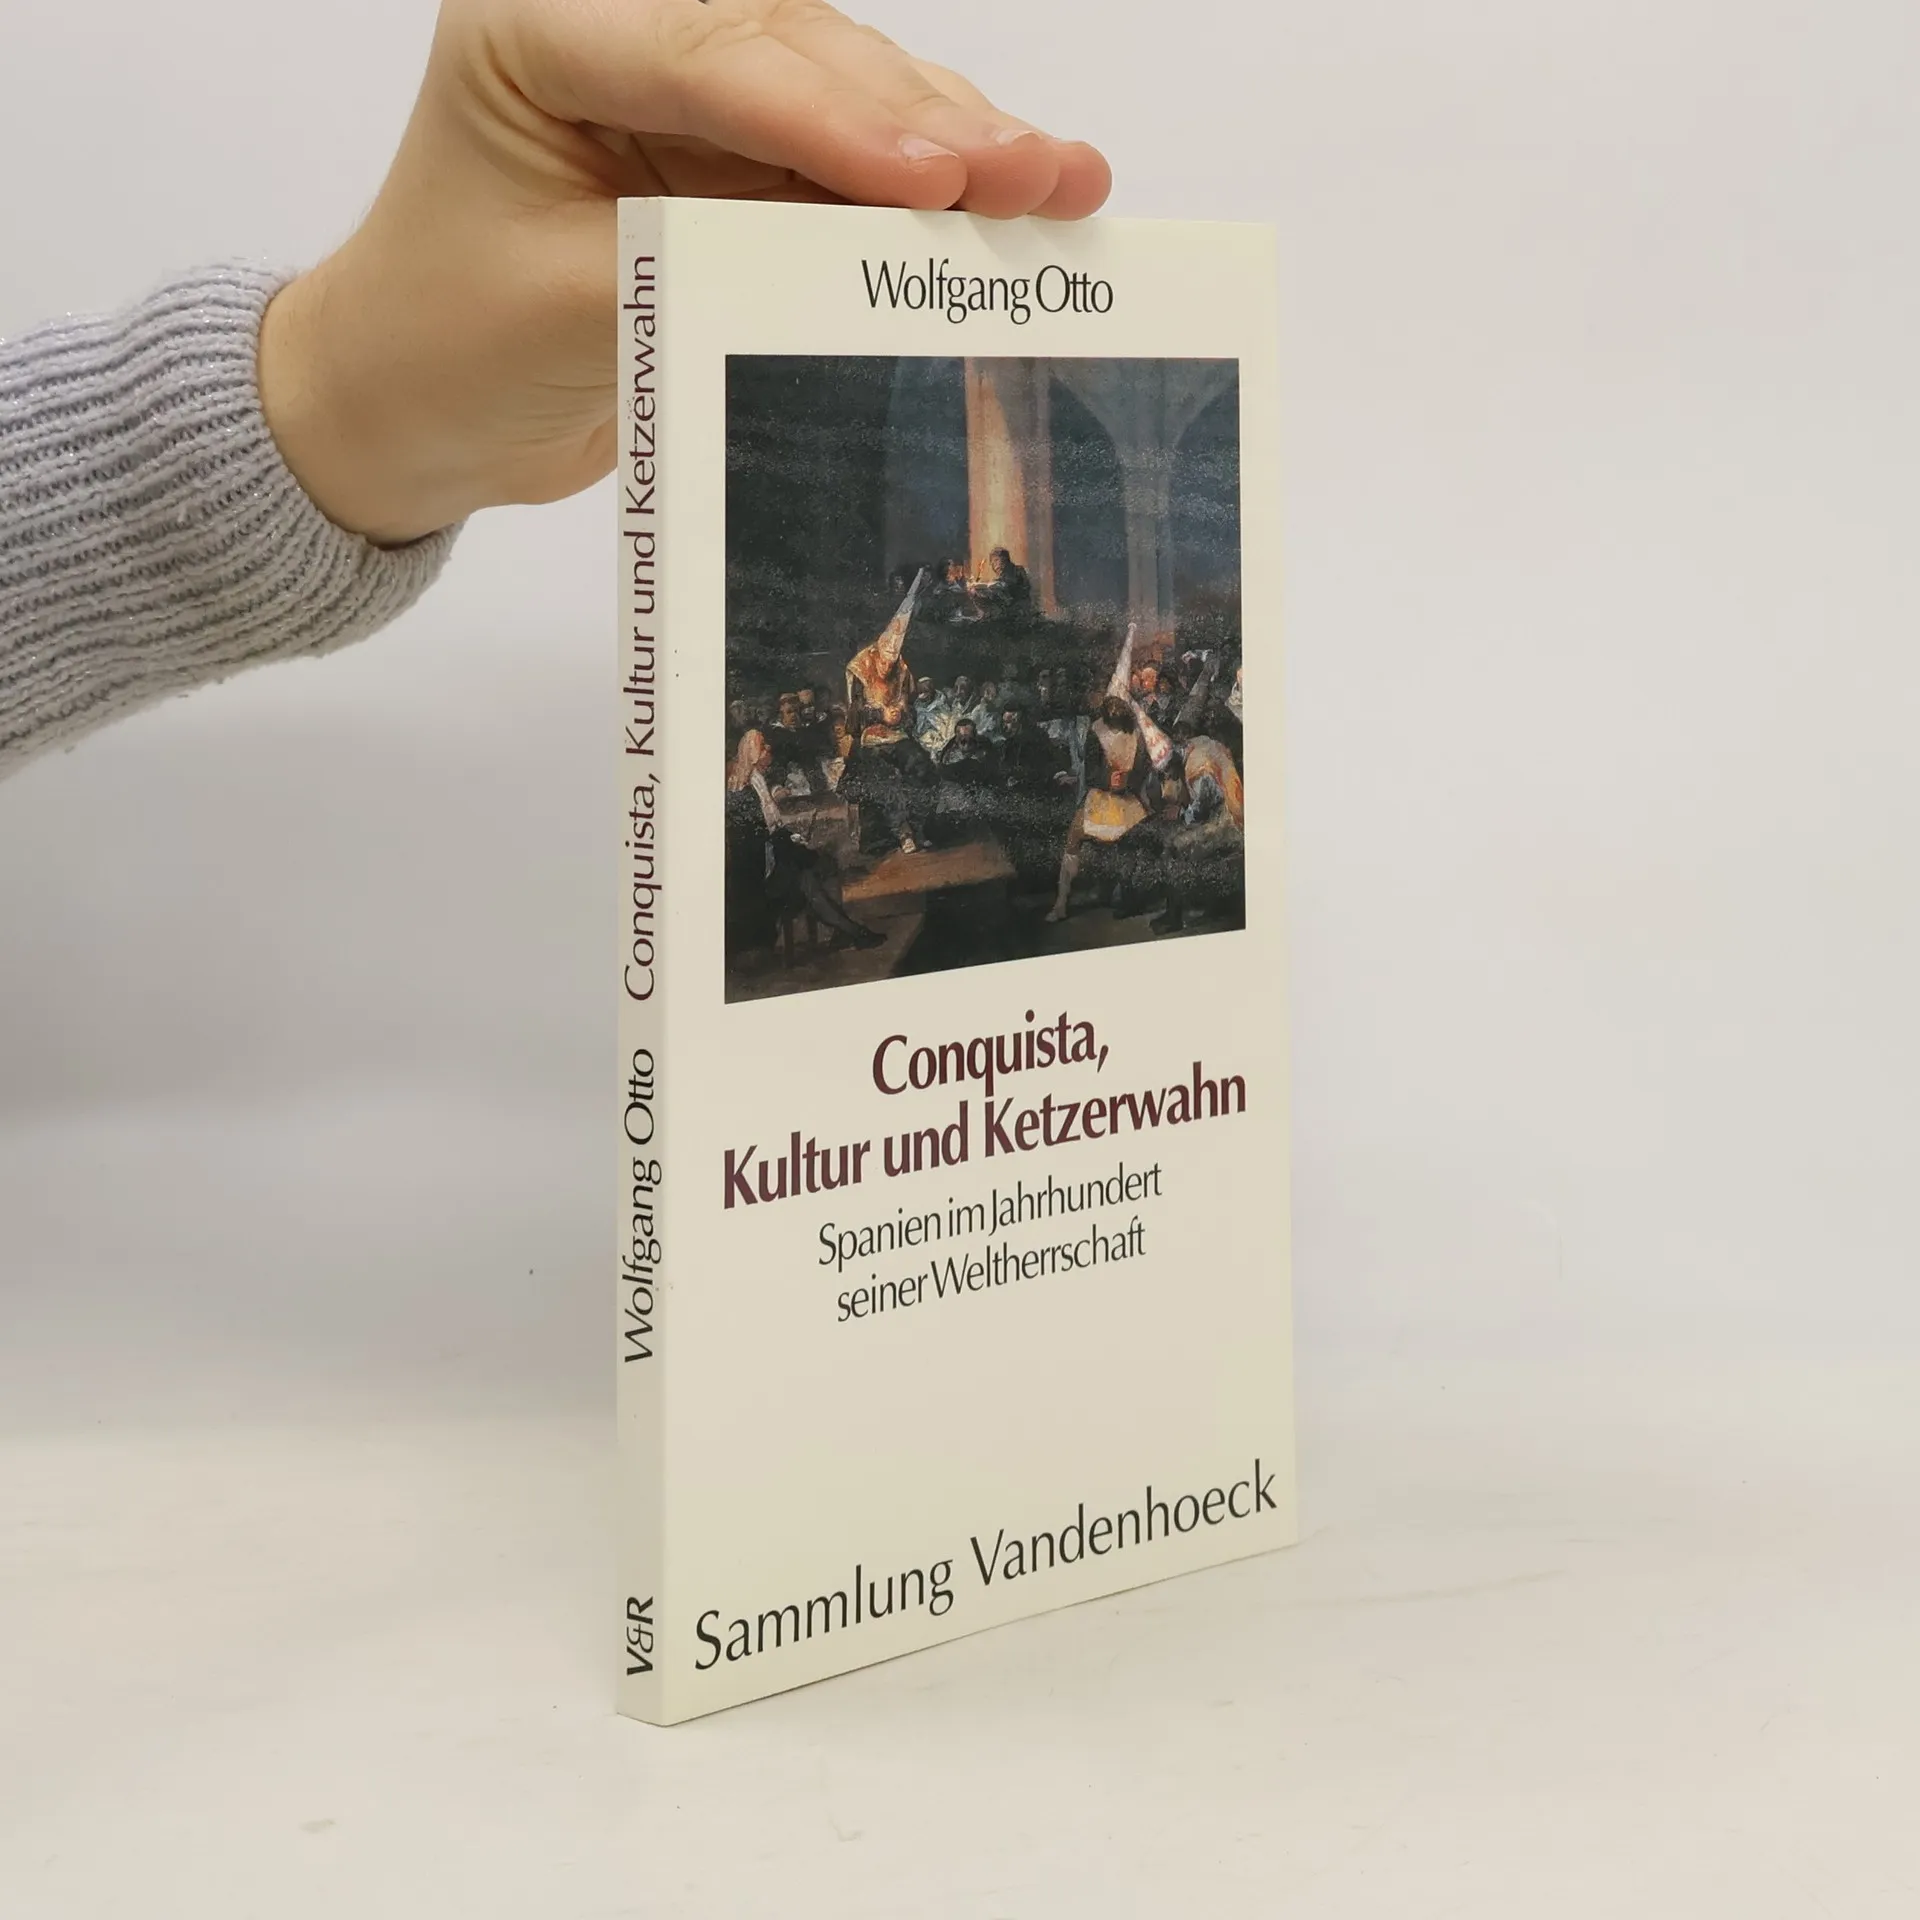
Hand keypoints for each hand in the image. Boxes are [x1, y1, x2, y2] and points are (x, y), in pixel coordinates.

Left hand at [259, 0, 1109, 545]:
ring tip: (1059, 179)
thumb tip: (867, 254)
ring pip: (843, 90)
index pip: (707, 59)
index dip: (832, 116)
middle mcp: (619, 27)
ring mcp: (683, 88)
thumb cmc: (450, 350)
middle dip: (923, 121)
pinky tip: (1014, 186)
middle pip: (797, 53)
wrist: (413, 408)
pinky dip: (925, 182)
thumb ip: (709, 262)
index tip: (936, 175)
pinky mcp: (729, 154)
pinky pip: (842, 154)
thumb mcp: (570, 308)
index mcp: (538, 24)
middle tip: (1036, 171)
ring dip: (952, 139)